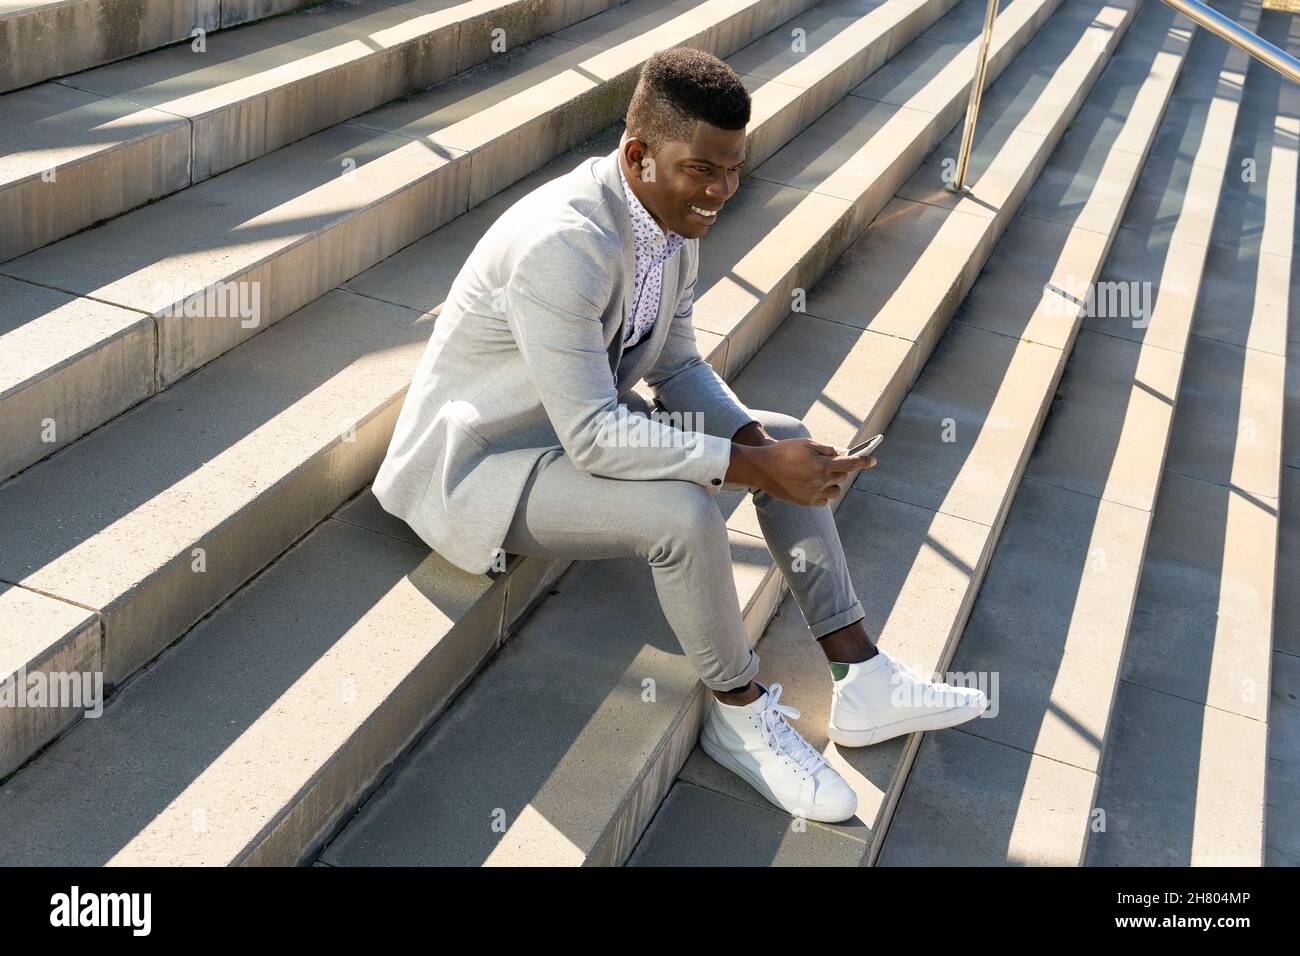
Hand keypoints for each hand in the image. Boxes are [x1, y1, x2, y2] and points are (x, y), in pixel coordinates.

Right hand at [736, 438, 875, 505]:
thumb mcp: (807, 443)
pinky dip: (823, 493)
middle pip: (842, 476)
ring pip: (835, 490)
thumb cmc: (784, 452)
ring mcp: (813, 493)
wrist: (762, 468)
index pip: (850, 464)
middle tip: (827, 462)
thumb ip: (827, 449)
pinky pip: (824, 500)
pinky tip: (812, 485)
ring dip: (833, 482)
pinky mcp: (806, 502)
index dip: (863, 462)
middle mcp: (820, 481)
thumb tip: (842, 454)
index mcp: (822, 465)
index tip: (873, 460)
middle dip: (840, 468)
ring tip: (818, 474)